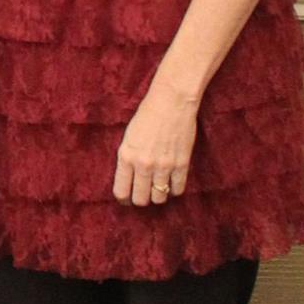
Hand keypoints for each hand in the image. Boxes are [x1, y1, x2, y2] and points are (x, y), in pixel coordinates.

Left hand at [113, 81, 197, 207]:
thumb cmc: (147, 116)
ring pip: (159, 197)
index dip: (123, 199)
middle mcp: (143, 165)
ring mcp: (163, 166)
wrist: (171, 103)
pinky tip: (172, 184)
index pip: (121, 191)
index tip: (126, 199)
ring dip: (158, 196)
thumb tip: (129, 179)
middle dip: (140, 200)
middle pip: (140, 199)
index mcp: (125, 157)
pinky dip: (174, 190)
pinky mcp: (182, 164)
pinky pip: (177, 188)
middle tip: (143, 195)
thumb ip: (128, 159)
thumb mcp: (128, 138)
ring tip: (157, 189)